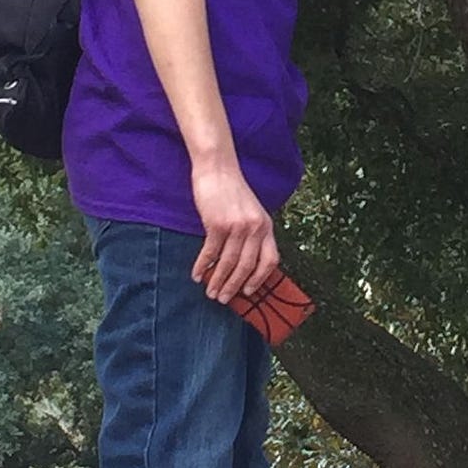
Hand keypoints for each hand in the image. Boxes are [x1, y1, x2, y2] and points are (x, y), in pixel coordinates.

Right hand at [190, 156, 278, 303]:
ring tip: (211, 292)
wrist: (217, 168)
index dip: (260, 279)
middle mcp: (255, 228)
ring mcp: (237, 226)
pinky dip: (203, 266)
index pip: (270, 260)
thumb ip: (252, 233)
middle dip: (235, 286)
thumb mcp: (251, 211)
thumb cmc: (231, 191)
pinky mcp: (217, 224)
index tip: (250, 291)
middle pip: (247, 266)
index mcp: (266, 226)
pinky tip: (197, 274)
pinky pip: (210, 253)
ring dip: (218, 281)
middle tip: (224, 299)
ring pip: (228, 263)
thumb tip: (245, 264)